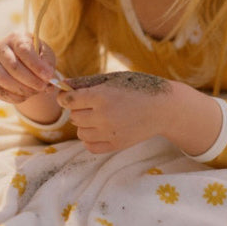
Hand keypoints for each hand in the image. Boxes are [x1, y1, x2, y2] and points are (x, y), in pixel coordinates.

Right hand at [0, 33, 56, 104]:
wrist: (24, 61)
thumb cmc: (38, 56)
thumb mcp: (46, 55)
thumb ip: (48, 65)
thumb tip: (49, 79)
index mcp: (17, 37)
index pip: (23, 49)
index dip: (36, 65)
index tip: (48, 76)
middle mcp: (1, 48)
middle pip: (13, 66)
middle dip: (31, 80)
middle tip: (43, 87)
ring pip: (3, 79)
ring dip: (22, 89)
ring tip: (36, 91)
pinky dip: (13, 96)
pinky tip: (26, 96)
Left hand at [57, 74, 172, 153]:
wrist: (164, 108)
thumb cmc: (138, 88)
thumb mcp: (113, 79)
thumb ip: (87, 82)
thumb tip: (63, 85)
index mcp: (102, 96)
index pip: (68, 100)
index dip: (65, 97)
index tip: (69, 95)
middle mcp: (103, 116)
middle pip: (73, 116)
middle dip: (79, 109)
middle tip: (93, 103)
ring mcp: (109, 133)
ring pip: (80, 132)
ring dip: (85, 124)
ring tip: (100, 116)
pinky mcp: (116, 145)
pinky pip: (89, 146)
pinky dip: (91, 138)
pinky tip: (101, 129)